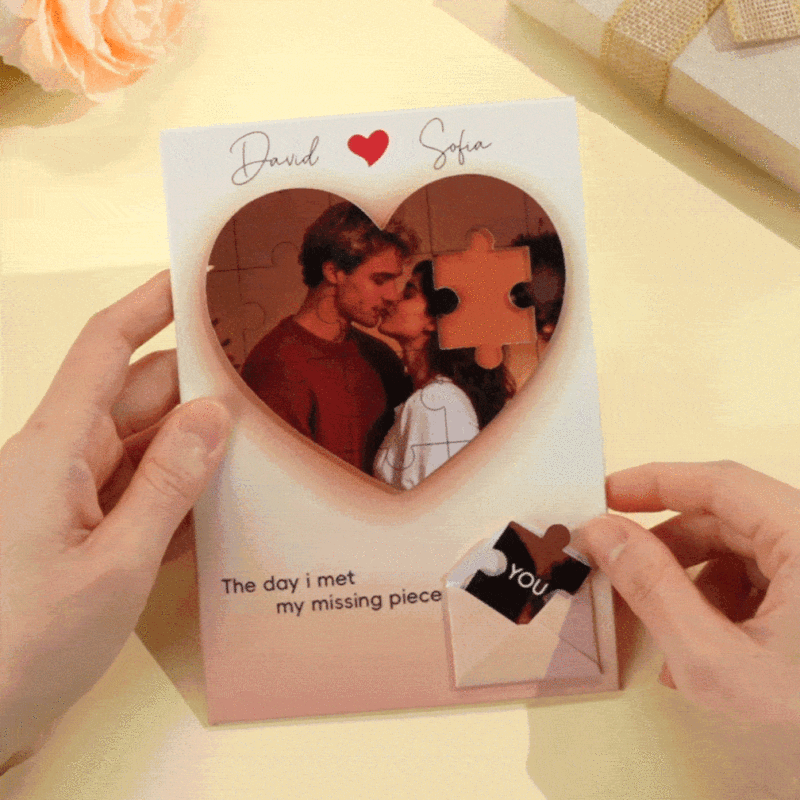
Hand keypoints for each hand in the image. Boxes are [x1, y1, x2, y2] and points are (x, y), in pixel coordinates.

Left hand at [0, 273, 230, 771]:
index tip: (194, 278)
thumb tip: (216, 413)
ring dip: (199, 447)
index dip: (149, 306)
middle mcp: (63, 460)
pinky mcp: (85, 533)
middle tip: (268, 382)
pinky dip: (183, 494)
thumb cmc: (26, 642)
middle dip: (200, 387)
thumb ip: (169, 485)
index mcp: (55, 449)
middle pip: (140, 398)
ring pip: (147, 448)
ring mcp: (74, 498)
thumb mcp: (115, 564)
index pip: (106, 350)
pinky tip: (229, 501)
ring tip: (266, 442)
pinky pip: (141, 494)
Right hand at [578, 461, 799, 724]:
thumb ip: (653, 588)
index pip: (723, 483)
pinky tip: (701, 649)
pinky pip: (761, 582)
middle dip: (667, 545)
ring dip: (691, 583)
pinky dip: (722, 605)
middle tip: (617, 563)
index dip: (657, 482)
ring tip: (664, 631)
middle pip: (728, 520)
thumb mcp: (715, 659)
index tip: (606, 495)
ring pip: (741, 552)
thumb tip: (602, 533)